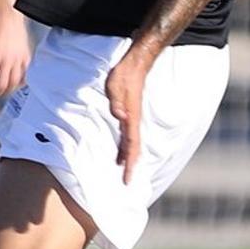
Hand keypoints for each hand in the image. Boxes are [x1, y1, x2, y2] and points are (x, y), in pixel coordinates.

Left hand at [0, 7, 29, 97]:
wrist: (7, 17)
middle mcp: (6, 60)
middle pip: (3, 84)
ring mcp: (17, 59)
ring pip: (15, 81)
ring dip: (9, 89)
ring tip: (4, 92)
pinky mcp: (25, 56)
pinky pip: (25, 73)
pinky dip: (21, 81)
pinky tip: (18, 83)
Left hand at [105, 49, 150, 184]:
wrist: (134, 65)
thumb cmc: (123, 76)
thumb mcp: (114, 86)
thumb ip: (116, 101)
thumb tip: (119, 116)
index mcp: (131, 118)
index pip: (131, 145)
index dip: (129, 162)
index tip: (127, 177)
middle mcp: (133, 121)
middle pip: (134, 149)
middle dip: (130, 166)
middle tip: (127, 182)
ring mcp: (132, 118)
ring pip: (132, 143)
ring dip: (128, 158)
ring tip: (122, 171)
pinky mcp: (129, 114)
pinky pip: (128, 136)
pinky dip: (125, 147)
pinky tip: (120, 152)